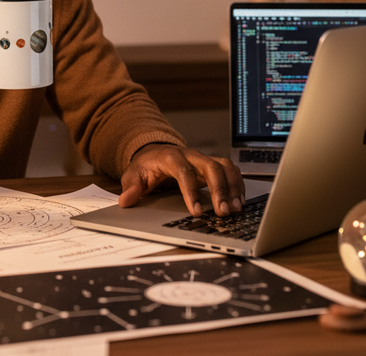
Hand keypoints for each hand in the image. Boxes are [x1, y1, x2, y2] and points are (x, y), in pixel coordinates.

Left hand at [118, 144, 245, 216]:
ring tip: (236, 209)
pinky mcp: (213, 164)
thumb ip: (131, 187)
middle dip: (220, 190)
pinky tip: (239, 201)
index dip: (191, 192)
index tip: (196, 211)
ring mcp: (203, 159)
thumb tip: (126, 201)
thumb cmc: (146, 166)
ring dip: (232, 188)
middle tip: (223, 212)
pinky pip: (231, 170)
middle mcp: (191, 155)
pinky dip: (238, 184)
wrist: (155, 151)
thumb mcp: (133, 174)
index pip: (184, 172)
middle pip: (211, 167)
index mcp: (170, 157)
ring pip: (225, 167)